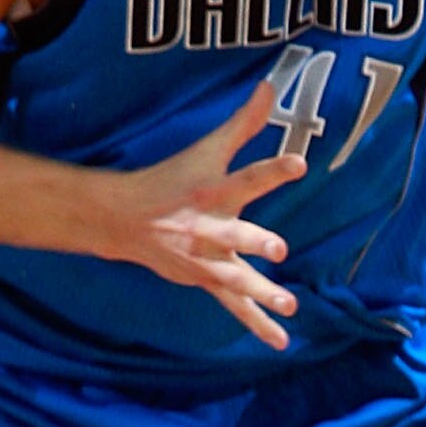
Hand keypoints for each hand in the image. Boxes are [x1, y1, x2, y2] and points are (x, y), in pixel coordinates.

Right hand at [106, 80, 305, 350]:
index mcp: (212, 192)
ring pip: (234, 278)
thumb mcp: (207, 150)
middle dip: (253, 242)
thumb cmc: (173, 180)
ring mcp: (205, 258)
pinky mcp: (205, 280)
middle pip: (233, 235)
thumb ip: (243, 123)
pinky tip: (280, 340)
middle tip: (277, 249)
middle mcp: (208, 227)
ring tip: (289, 305)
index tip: (300, 164)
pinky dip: (256, 323)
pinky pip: (234, 305)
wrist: (125, 220)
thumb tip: (270, 86)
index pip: (246, 177)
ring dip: (260, 293)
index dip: (272, 171)